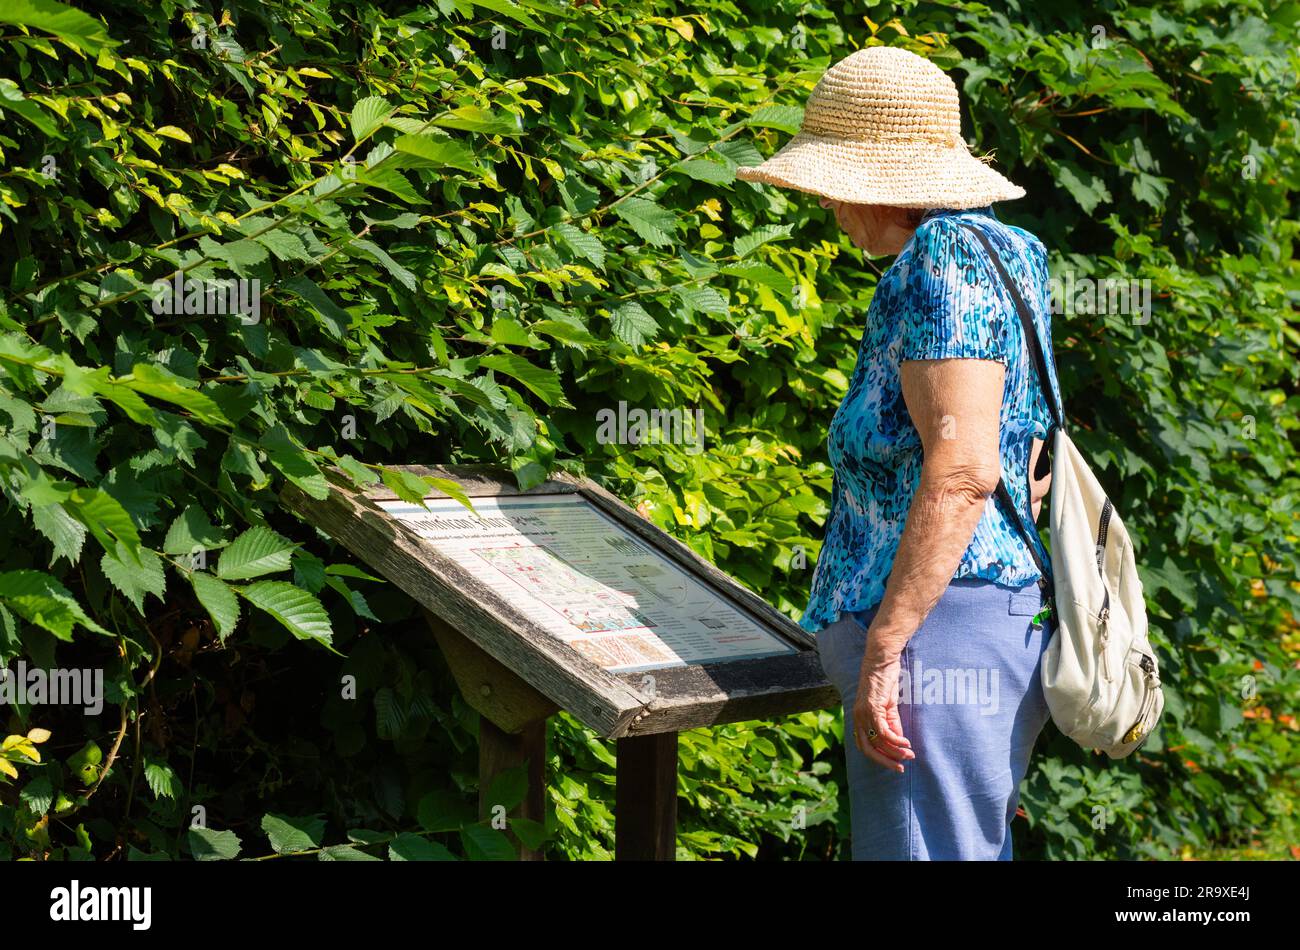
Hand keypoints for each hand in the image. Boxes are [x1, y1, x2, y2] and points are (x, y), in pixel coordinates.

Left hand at [851, 632, 914, 771]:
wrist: (881, 660)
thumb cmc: (884, 679)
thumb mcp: (887, 705)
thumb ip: (891, 723)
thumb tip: (898, 741)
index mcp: (858, 718)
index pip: (864, 745)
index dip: (878, 757)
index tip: (893, 764)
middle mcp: (857, 718)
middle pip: (867, 749)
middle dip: (884, 762)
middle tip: (900, 769)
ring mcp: (863, 713)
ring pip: (877, 742)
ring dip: (894, 752)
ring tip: (909, 755)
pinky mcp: (872, 708)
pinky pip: (883, 731)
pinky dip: (895, 740)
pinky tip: (906, 744)